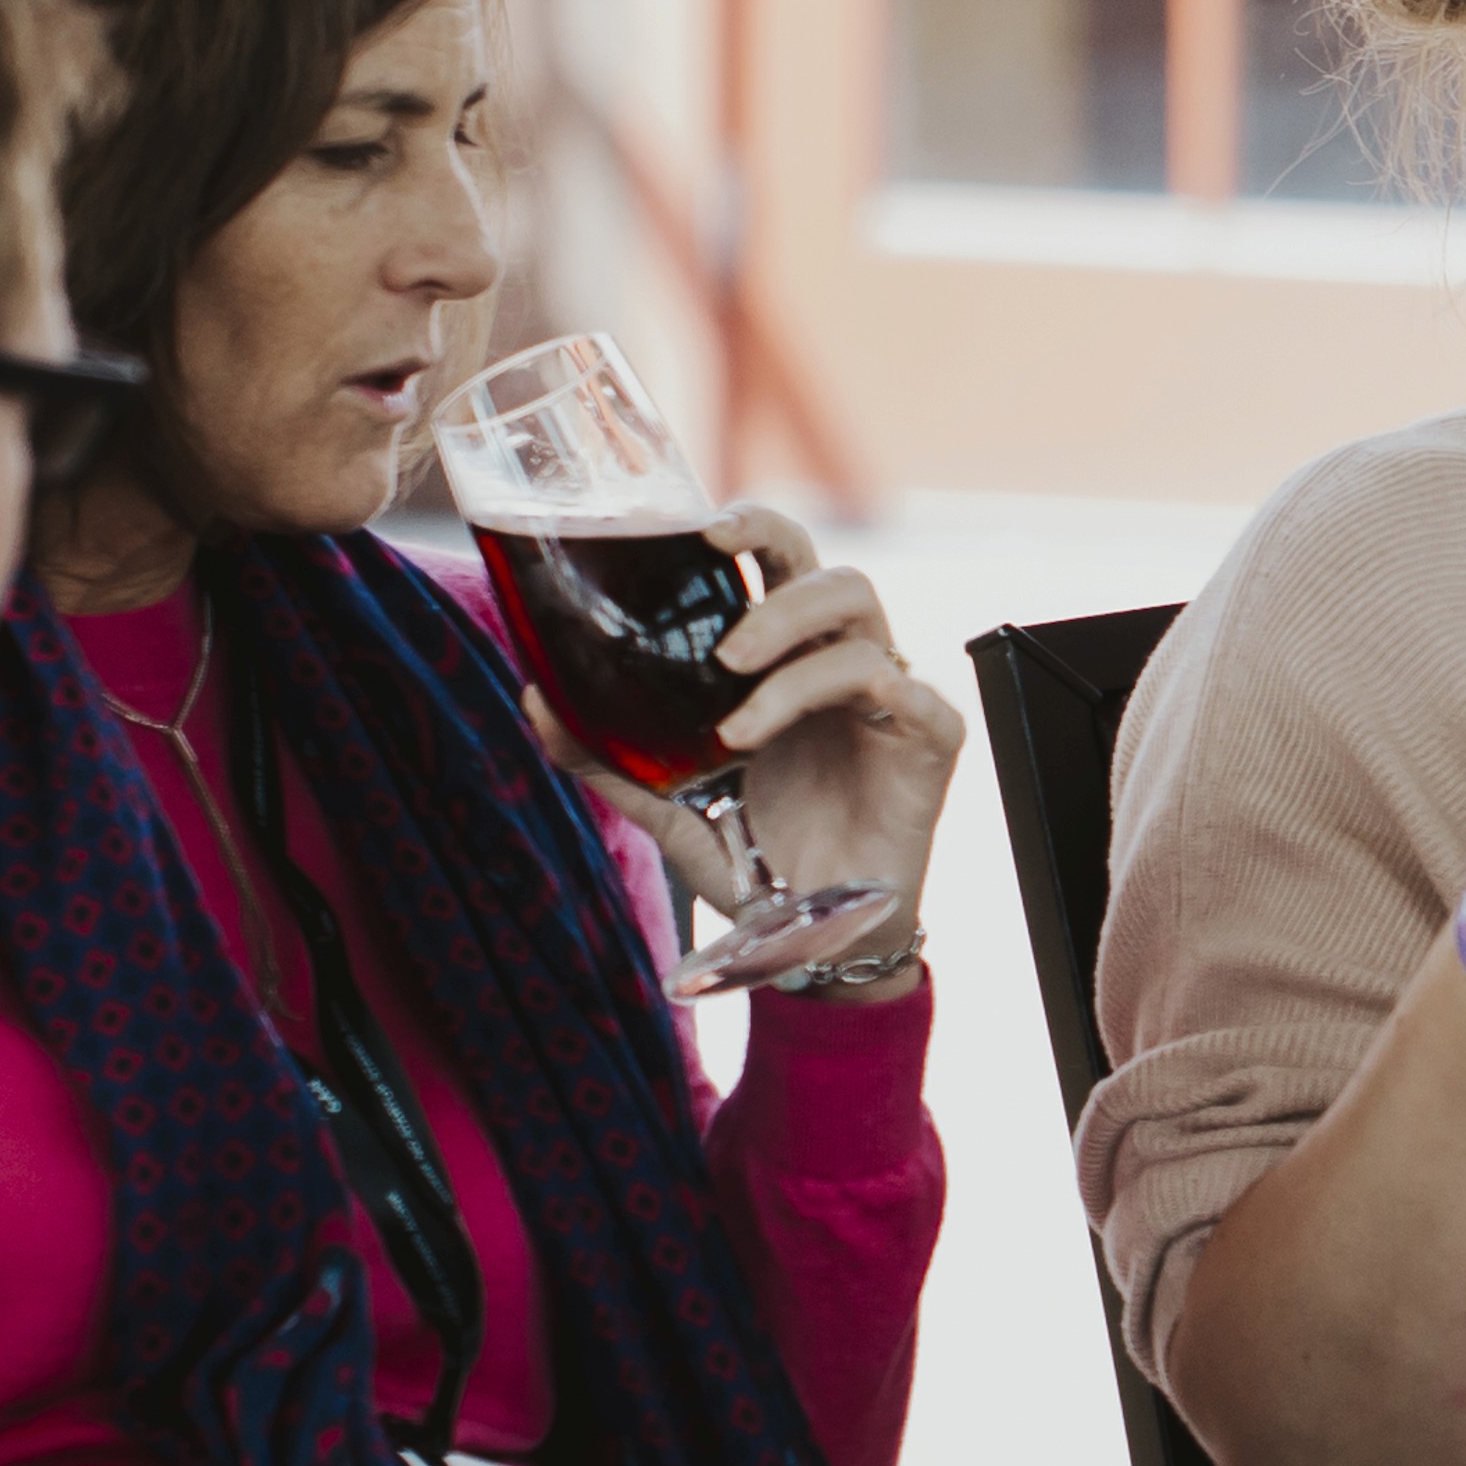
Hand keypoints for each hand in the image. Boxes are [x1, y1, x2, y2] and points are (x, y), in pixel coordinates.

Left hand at [537, 502, 963, 934]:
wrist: (813, 938)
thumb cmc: (754, 859)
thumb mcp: (666, 806)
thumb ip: (606, 755)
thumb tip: (535, 696)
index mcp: (788, 661)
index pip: (780, 564)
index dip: (750, 526)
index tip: (696, 529)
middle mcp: (840, 663)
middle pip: (826, 566)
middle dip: (773, 548)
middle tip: (712, 582)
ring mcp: (890, 695)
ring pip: (859, 607)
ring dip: (788, 636)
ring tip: (732, 697)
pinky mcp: (930, 737)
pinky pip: (903, 686)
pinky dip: (826, 693)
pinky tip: (765, 734)